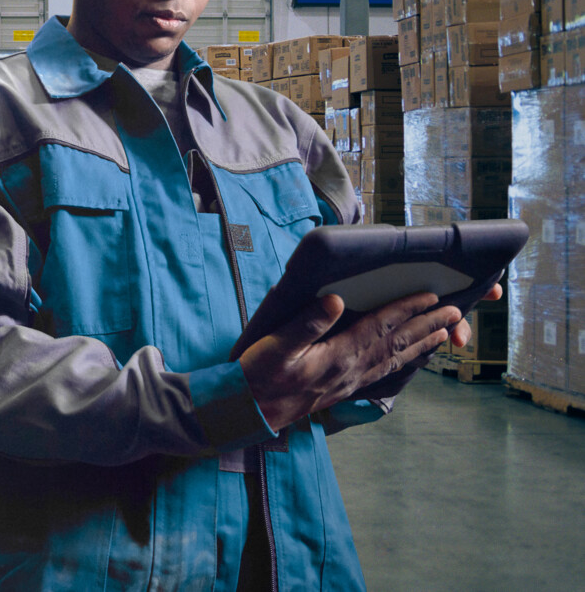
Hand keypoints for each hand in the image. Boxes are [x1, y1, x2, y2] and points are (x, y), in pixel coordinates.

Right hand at [236, 286, 494, 431]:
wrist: (250, 411)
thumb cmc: (258, 375)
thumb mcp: (275, 345)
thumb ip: (306, 323)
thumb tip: (337, 301)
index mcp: (338, 356)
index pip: (380, 327)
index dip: (407, 309)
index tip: (431, 295)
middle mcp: (352, 370)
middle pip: (398, 344)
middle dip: (428, 325)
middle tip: (456, 312)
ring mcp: (350, 382)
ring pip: (396, 360)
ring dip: (423, 344)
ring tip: (445, 333)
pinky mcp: (345, 389)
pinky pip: (385, 372)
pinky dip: (405, 361)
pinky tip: (410, 357)